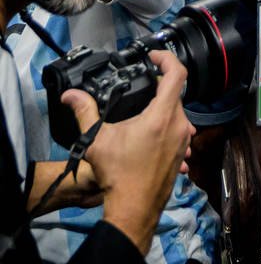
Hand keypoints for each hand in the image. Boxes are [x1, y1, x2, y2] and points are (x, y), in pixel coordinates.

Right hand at [62, 50, 192, 255]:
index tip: (153, 57)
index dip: (166, 58)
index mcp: (162, 116)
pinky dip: (167, 124)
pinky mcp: (182, 153)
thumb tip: (71, 95)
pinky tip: (149, 133)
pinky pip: (179, 129)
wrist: (133, 209)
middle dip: (159, 85)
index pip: (177, 73)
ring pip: (178, 111)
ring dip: (163, 106)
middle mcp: (179, 125)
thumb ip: (85, 112)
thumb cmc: (118, 176)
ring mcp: (183, 140)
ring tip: (143, 110)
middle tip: (142, 86)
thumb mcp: (97, 141)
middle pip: (175, 92)